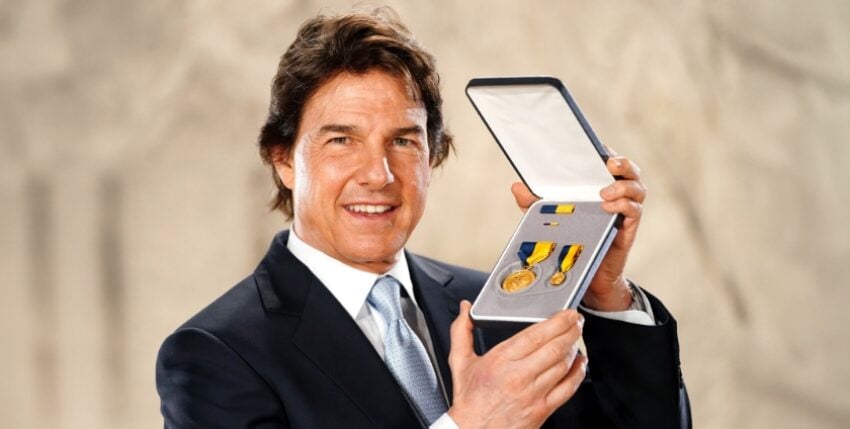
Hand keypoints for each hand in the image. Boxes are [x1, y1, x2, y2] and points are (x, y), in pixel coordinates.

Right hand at [447, 301, 586, 428]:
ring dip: (573, 348)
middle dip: (571, 330)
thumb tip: (464, 309)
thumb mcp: (460, 362)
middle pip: (554, 347)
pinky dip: (578, 373)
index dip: (557, 321)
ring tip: (575, 337)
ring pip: (563, 365)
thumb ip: (461, 332)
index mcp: (500, 360)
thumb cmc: (469, 400)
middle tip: (577, 320)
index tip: (566, 313)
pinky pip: (567, 388)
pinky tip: (579, 363)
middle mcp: (519, 376)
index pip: (536, 335)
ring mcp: (533, 394)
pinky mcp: (542, 409)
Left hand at [510, 149, 645, 311]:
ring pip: (636, 187)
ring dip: (622, 186)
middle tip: (609, 163)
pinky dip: (623, 205)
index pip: (607, 161)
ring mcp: (625, 209)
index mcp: (598, 184)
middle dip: (622, 162)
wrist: (587, 273)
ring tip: (603, 192)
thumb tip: (516, 186)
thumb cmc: (572, 238)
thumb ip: (534, 202)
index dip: (606, 151)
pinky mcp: (629, 226)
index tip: (597, 146)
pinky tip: (608, 207)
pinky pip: (634, 210)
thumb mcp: (549, 218)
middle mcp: (616, 193)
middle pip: (629, 170)